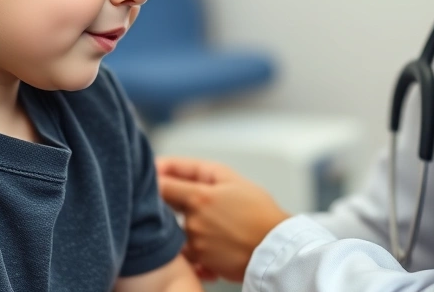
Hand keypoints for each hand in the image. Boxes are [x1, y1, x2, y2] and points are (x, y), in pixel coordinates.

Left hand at [156, 157, 290, 282]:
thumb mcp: (233, 180)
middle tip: (189, 200)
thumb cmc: (260, 212)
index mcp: (199, 197)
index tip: (156, 175)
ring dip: (186, 227)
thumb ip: (200, 172)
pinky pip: (188, 254)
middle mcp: (193, 221)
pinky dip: (195, 250)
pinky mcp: (201, 262)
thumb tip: (170, 171)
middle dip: (171, 203)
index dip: (156, 178)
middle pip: (166, 209)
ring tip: (215, 225)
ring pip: (178, 231)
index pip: (161, 185)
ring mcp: (195, 243)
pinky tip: (213, 244)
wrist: (277, 248)